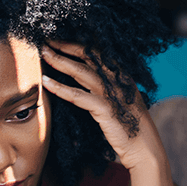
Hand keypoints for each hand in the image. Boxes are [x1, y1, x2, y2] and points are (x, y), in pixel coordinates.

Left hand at [41, 41, 167, 172]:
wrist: (143, 147)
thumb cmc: (128, 127)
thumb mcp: (117, 101)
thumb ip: (104, 88)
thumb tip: (82, 80)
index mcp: (121, 75)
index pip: (97, 51)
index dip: (77, 43)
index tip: (59, 38)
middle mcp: (117, 79)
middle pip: (88, 55)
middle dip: (65, 45)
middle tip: (46, 40)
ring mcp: (111, 92)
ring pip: (81, 71)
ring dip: (60, 61)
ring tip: (43, 54)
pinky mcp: (104, 108)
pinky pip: (78, 95)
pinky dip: (60, 88)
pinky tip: (46, 82)